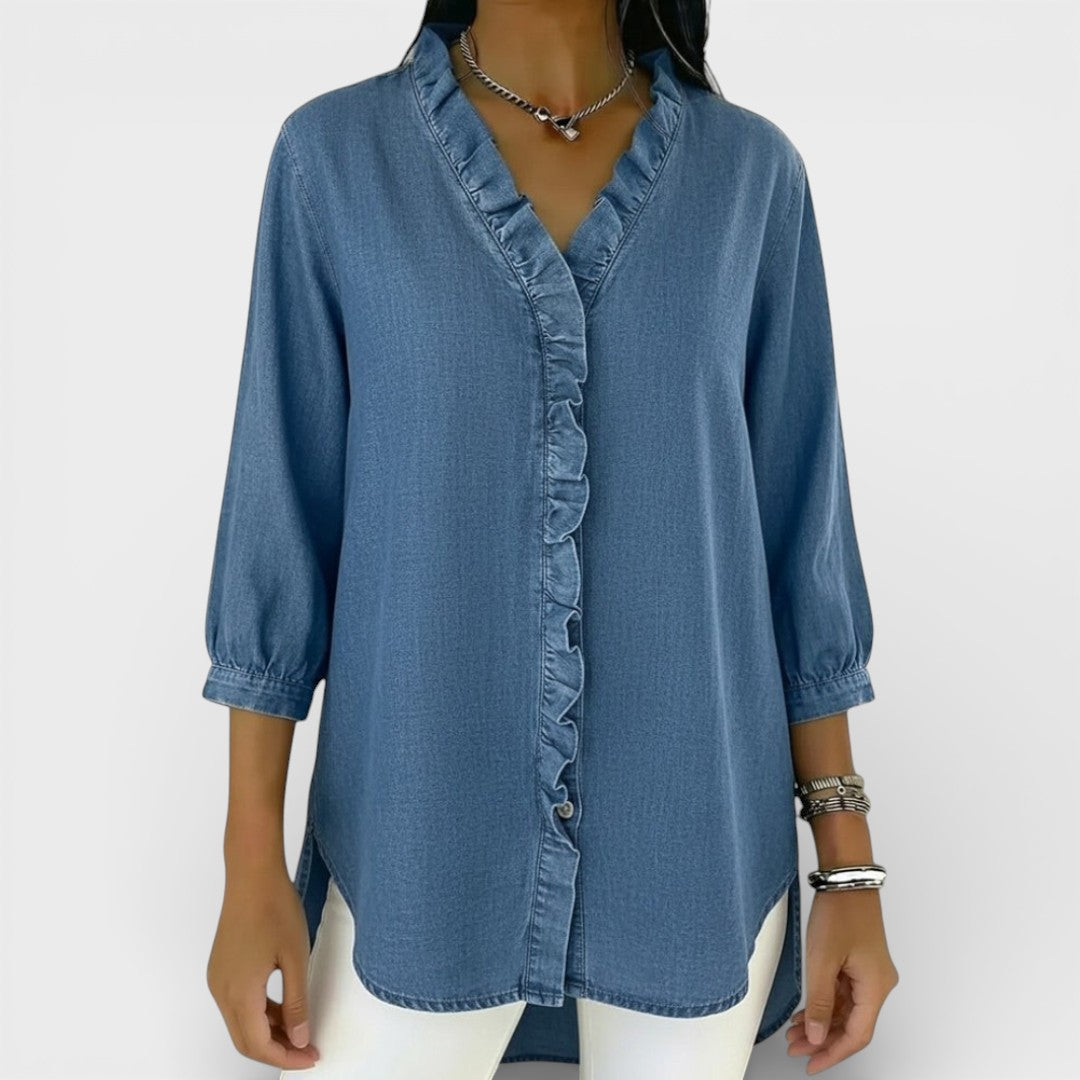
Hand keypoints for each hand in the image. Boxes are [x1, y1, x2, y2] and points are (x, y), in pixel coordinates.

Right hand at [206, 863, 320, 1069]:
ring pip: (240, 1023)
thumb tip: (299, 1038)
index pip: (258, 1045)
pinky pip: (237, 1003)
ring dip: (268, 1032)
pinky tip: (283, 1008)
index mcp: (239, 993)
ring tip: (300, 1030)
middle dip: (277, 1050)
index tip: (312, 1056)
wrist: (252, 875)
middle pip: (245, 1040)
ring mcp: (218, 979)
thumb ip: (296, 1003)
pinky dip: (259, 1013)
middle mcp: (221, 991)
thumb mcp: (295, 958)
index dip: (286, 1057)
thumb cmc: (275, 909)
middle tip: (307, 1050)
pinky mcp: (221, 968)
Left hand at [786, 886, 898, 1073]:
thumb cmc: (840, 911)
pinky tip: (804, 1012)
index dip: (834, 1053)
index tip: (812, 1064)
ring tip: (794, 1033)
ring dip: (821, 1023)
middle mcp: (878, 983)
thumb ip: (819, 1002)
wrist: (845, 878)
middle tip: (796, 1049)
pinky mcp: (859, 962)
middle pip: (852, 1025)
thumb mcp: (822, 960)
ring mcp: (869, 973)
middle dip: (823, 1040)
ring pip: (846, 1010)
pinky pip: (843, 994)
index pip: (857, 1035)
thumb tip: (816, 1035)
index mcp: (876, 987)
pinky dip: (824, 1005)